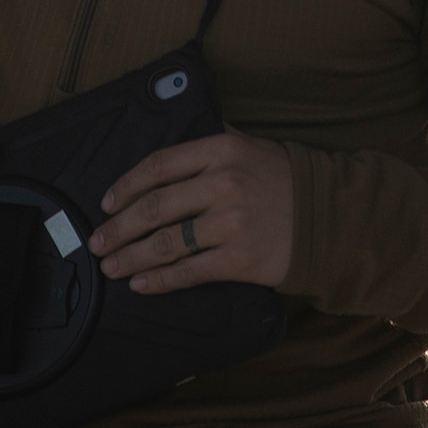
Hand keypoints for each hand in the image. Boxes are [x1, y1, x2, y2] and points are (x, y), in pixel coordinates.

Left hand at [87, 132, 293, 294]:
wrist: (329, 216)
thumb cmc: (285, 180)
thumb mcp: (251, 145)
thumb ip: (212, 144)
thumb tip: (176, 142)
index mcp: (221, 151)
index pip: (160, 165)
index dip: (127, 185)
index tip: (107, 201)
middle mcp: (222, 184)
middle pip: (155, 207)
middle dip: (119, 227)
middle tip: (98, 241)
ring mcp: (230, 224)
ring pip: (166, 244)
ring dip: (131, 258)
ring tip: (112, 266)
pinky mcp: (239, 260)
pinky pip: (189, 272)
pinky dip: (160, 281)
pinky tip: (142, 285)